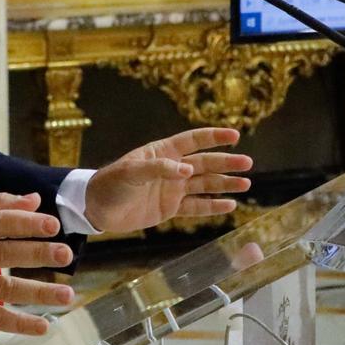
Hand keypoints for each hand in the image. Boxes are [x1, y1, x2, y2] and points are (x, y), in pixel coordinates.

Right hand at [0, 192, 74, 336]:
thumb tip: (35, 199)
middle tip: (66, 254)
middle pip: (4, 254)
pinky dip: (19, 323)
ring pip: (4, 289)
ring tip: (67, 295)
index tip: (52, 224)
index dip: (24, 222)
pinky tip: (43, 326)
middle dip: (37, 254)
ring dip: (38, 293)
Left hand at [83, 127, 252, 232]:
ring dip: (225, 184)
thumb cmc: (111, 183)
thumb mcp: (131, 171)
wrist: (97, 209)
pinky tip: (230, 205)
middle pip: (205, 164)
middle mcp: (172, 169)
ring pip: (205, 185)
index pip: (193, 141)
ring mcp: (173, 189)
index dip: (214, 137)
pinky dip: (213, 206)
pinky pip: (196, 206)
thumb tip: (187, 171)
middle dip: (226, 163)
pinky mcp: (170, 208)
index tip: (234, 135)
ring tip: (246, 184)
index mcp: (163, 153)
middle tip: (247, 163)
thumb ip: (159, 169)